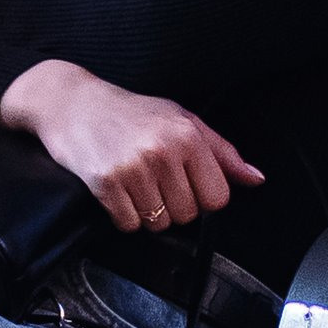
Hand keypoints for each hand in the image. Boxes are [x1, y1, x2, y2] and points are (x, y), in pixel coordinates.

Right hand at [0, 60, 263, 232]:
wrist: (71, 103)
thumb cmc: (130, 112)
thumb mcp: (180, 119)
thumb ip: (221, 152)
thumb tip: (256, 179)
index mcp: (188, 135)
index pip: (218, 198)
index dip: (202, 196)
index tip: (185, 182)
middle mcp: (163, 151)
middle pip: (188, 215)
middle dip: (173, 205)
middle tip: (153, 179)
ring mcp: (132, 168)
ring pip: (159, 224)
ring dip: (148, 212)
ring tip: (134, 183)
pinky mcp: (104, 183)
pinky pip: (129, 225)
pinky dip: (123, 215)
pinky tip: (116, 190)